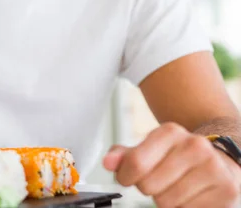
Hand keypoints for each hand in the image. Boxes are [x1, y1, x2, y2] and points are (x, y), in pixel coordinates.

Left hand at [103, 122, 240, 207]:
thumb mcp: (148, 149)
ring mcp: (213, 168)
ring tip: (176, 186)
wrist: (219, 159)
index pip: (135, 162)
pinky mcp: (226, 190)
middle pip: (149, 185)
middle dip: (148, 188)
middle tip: (159, 181)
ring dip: (165, 200)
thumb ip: (123, 155)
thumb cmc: (176, 156)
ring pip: (167, 202)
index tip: (128, 178)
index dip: (126, 176)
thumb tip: (107, 162)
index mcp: (170, 132)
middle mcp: (194, 146)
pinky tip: (191, 195)